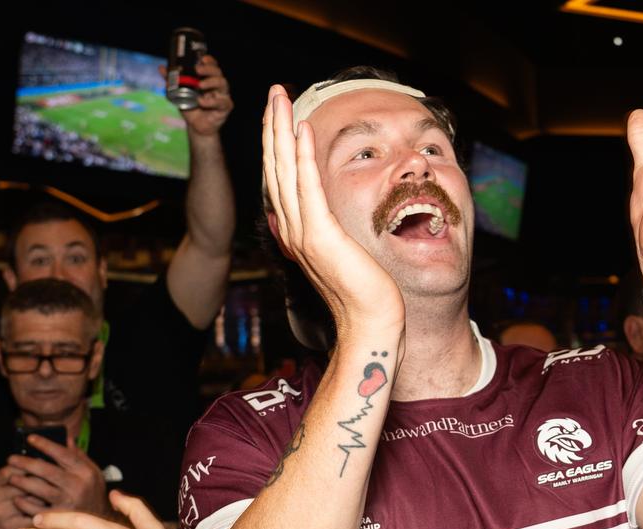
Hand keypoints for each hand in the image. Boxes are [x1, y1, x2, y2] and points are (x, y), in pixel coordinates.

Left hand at [5, 434, 110, 518]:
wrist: (100, 523)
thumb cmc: (92, 494)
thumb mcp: (93, 473)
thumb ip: (79, 456)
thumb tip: (66, 438)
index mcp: (86, 472)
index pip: (63, 454)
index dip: (45, 445)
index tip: (30, 438)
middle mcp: (78, 486)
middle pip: (47, 471)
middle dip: (26, 463)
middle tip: (11, 458)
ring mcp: (68, 503)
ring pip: (40, 489)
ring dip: (22, 482)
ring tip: (12, 477)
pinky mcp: (59, 519)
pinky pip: (37, 509)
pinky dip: (25, 504)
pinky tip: (17, 498)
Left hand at [160, 55, 232, 136]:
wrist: (196, 127)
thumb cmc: (191, 108)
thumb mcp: (179, 93)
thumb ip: (172, 81)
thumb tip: (161, 68)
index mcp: (208, 79)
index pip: (212, 66)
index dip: (210, 61)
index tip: (202, 58)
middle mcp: (217, 86)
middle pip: (218, 72)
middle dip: (209, 69)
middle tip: (198, 69)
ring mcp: (222, 96)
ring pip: (223, 84)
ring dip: (211, 82)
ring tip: (200, 85)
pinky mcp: (225, 107)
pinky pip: (222, 102)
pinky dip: (211, 101)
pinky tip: (201, 102)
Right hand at [262, 84, 404, 335]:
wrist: (370, 323)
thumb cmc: (364, 293)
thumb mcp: (339, 254)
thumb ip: (319, 233)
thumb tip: (302, 219)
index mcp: (296, 232)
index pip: (281, 178)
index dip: (278, 143)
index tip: (279, 114)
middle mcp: (292, 230)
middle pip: (276, 168)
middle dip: (273, 126)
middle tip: (272, 91)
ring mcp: (303, 233)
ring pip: (285, 171)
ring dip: (281, 130)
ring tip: (279, 97)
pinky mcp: (320, 236)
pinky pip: (308, 187)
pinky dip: (303, 156)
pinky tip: (302, 129)